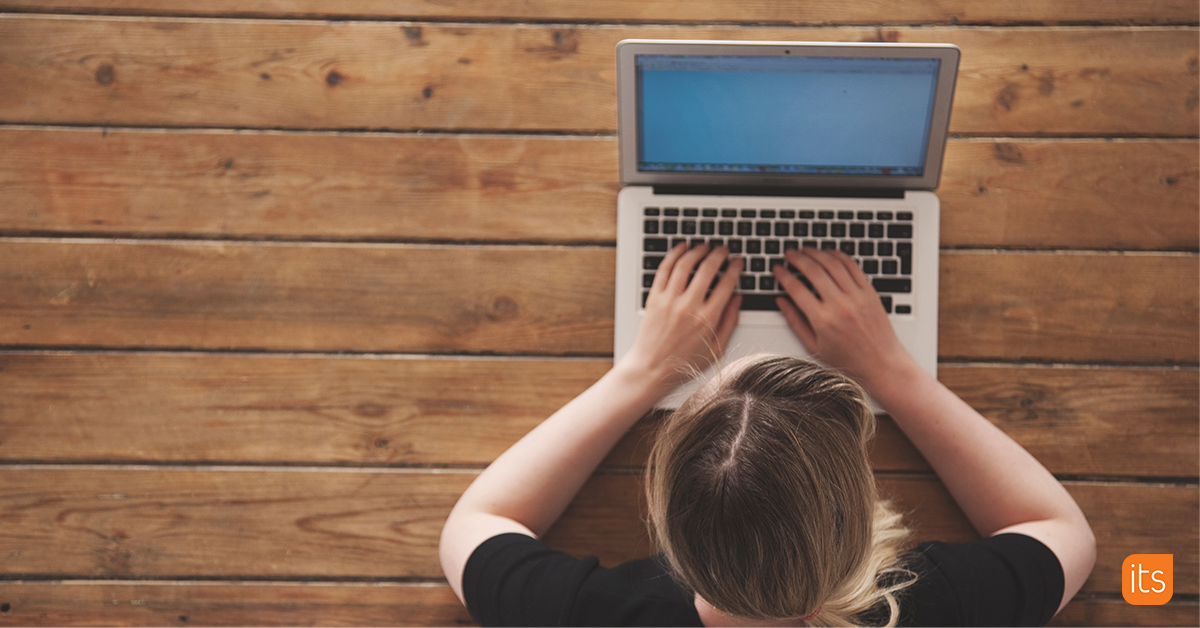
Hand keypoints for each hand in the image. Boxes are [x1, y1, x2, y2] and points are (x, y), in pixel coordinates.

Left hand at [621, 243, 742, 390]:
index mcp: (707, 318)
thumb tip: (738, 299)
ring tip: (704, 246)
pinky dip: (674, 254)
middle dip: (719, 254)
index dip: (735, 268)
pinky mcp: (654, 298)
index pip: (727, 283)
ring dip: (697, 250)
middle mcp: (689, 306)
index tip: (738, 261)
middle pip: (707, 268)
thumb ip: (730, 321)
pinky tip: (681, 248)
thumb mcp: (716, 348)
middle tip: (723, 249)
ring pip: (685, 264)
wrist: (651, 369)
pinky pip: (664, 270)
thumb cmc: (683, 362)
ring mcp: (669, 301)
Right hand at [771, 247, 912, 385]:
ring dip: (816, 253)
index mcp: (823, 320)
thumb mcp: (814, 346)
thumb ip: (795, 322)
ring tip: (806, 250)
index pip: (796, 289)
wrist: (881, 363)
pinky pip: (852, 267)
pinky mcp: (870, 292)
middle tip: (789, 253)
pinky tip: (829, 254)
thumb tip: (781, 301)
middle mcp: (840, 305)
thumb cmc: (848, 359)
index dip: (783, 275)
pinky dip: (839, 256)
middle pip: (814, 271)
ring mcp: (857, 297)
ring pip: (833, 264)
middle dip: (797, 258)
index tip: (777, 269)